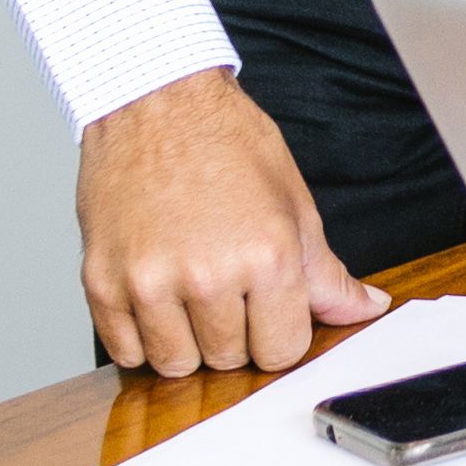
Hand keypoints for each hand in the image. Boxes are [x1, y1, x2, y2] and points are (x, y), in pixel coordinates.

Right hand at [77, 68, 381, 375]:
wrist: (154, 101)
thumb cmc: (225, 143)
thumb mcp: (292, 203)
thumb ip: (325, 272)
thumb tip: (364, 309)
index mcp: (266, 255)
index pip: (282, 351)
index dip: (279, 332)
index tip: (269, 309)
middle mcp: (207, 274)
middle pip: (229, 361)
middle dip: (235, 335)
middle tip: (227, 288)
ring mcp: (148, 282)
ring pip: (176, 363)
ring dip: (187, 341)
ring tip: (190, 294)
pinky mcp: (101, 282)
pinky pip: (124, 352)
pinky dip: (141, 338)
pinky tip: (155, 299)